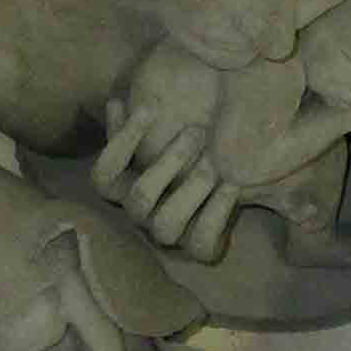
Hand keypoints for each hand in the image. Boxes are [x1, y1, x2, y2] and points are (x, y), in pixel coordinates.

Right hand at [92, 98, 220, 245]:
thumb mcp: (169, 123)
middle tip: (197, 132)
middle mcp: (144, 214)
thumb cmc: (198, 141)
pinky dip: (217, 213)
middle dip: (169, 162)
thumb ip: (142, 116)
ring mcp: (170, 233)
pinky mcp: (201, 247)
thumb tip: (116, 103)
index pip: (104, 176)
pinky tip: (233, 185)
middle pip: (139, 199)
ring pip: (166, 225)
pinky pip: (202, 243)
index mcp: (127, 187)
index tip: (148, 108)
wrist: (246, 166)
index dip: (121, 143)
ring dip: (191, 190)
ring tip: (214, 162)